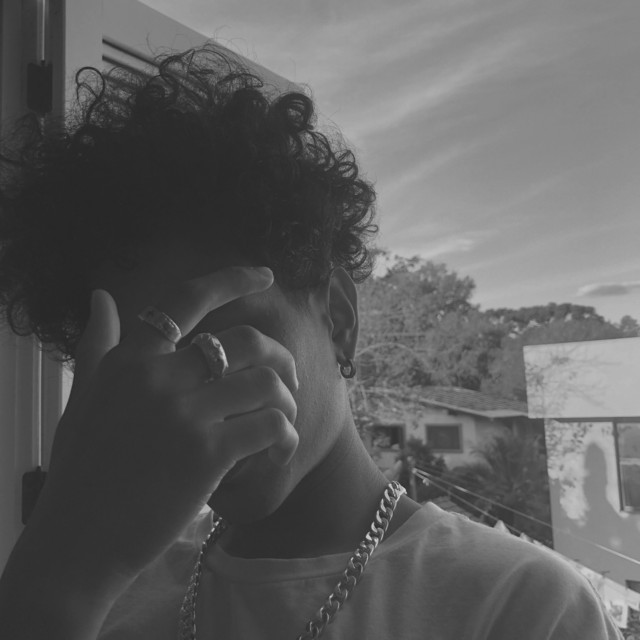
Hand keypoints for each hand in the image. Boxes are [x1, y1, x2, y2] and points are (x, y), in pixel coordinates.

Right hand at [30, 266, 298, 591]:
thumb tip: (101, 297)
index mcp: (129, 360)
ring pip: (266, 383)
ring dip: (286, 403)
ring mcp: (183, 413)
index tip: (265, 275)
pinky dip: (286, 437)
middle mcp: (157, 376)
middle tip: (287, 381)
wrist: (78, 544)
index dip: (232, 279)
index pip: (186, 300)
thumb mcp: (83, 400)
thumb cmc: (82, 473)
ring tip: (281, 423)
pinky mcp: (207, 453)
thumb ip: (98, 346)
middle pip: (245, 341)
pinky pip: (271, 425)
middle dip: (279, 357)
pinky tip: (277, 452)